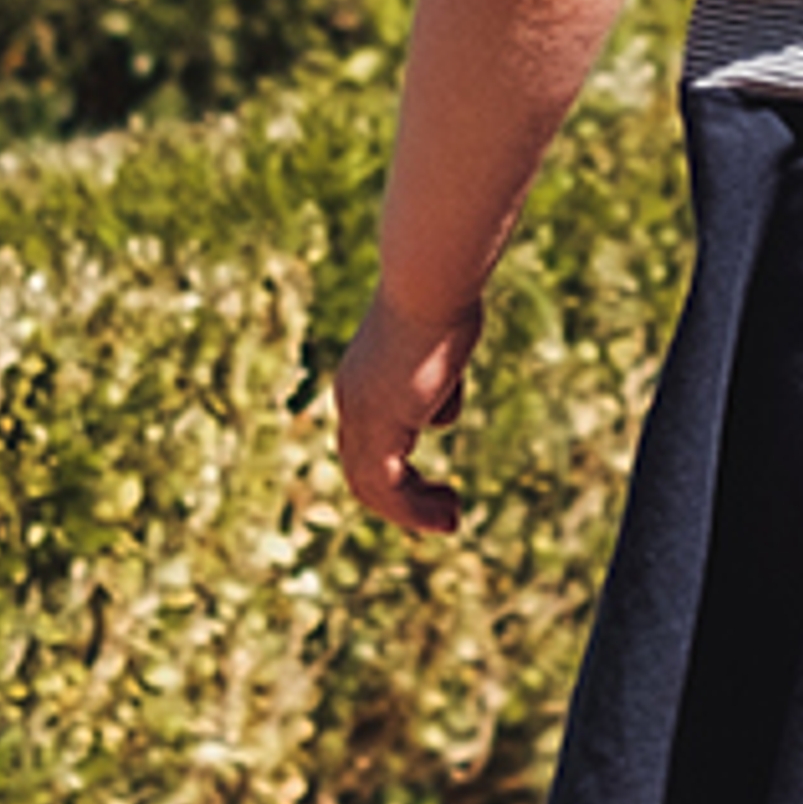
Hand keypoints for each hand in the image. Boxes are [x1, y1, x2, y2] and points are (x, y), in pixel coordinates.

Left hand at [332, 284, 478, 535]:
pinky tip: (445, 514)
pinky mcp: (379, 426)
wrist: (429, 283)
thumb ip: (438, 373)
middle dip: (403, 498)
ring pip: (371, 485)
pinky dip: (412, 509)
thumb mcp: (442, 340)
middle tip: (446, 512)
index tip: (437, 486)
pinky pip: (387, 486)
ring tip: (450, 520)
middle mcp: (352, 400)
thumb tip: (440, 410)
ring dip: (410, 511)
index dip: (398, 472)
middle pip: (364, 469)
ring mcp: (361, 414)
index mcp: (361, 379)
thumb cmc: (442, 295)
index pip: (369, 441)